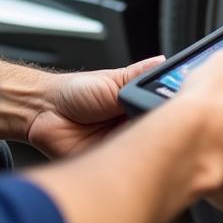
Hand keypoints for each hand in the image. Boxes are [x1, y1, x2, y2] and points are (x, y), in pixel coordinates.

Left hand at [28, 55, 164, 158]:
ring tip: (141, 132)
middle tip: (159, 120)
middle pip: (157, 127)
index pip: (162, 105)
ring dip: (145, 142)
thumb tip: (162, 61)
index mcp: (136, 100)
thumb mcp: (112, 79)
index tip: (178, 105)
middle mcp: (132, 122)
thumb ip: (139, 75)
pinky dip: (129, 158)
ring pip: (144, 146)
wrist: (43, 111)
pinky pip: (126, 162)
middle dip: (160, 125)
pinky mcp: (110, 160)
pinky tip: (129, 148)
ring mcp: (122, 141)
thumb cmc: (74, 92)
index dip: (171, 107)